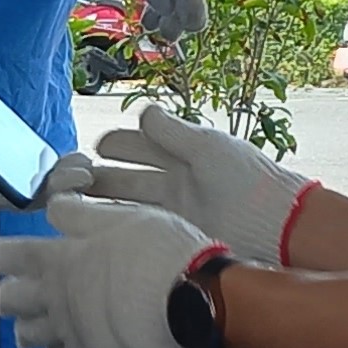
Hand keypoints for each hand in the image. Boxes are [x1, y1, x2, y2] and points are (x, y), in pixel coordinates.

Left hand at [0, 194, 210, 347]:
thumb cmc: (161, 253)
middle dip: (6, 294)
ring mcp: (69, 329)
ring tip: (34, 320)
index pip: (8, 255)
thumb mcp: (121, 218)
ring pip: (26, 334)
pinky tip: (61, 344)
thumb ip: (81, 215)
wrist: (190, 300)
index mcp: (59, 257)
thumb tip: (54, 205)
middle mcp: (55, 296)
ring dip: (26, 325)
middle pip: (7, 300)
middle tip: (14, 289)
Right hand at [85, 102, 308, 261]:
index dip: (117, 144)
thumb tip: (142, 112)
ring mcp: (173, 212)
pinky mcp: (174, 236)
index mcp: (184, 154)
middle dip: (98, 174)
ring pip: (127, 203)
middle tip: (71, 177)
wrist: (276, 226)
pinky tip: (94, 226)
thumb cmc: (248, 181)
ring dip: (101, 202)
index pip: (140, 145)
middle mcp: (174, 183)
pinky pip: (138, 228)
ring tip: (71, 202)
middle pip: (127, 177)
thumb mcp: (208, 148)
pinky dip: (116, 225)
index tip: (97, 146)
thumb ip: (173, 131)